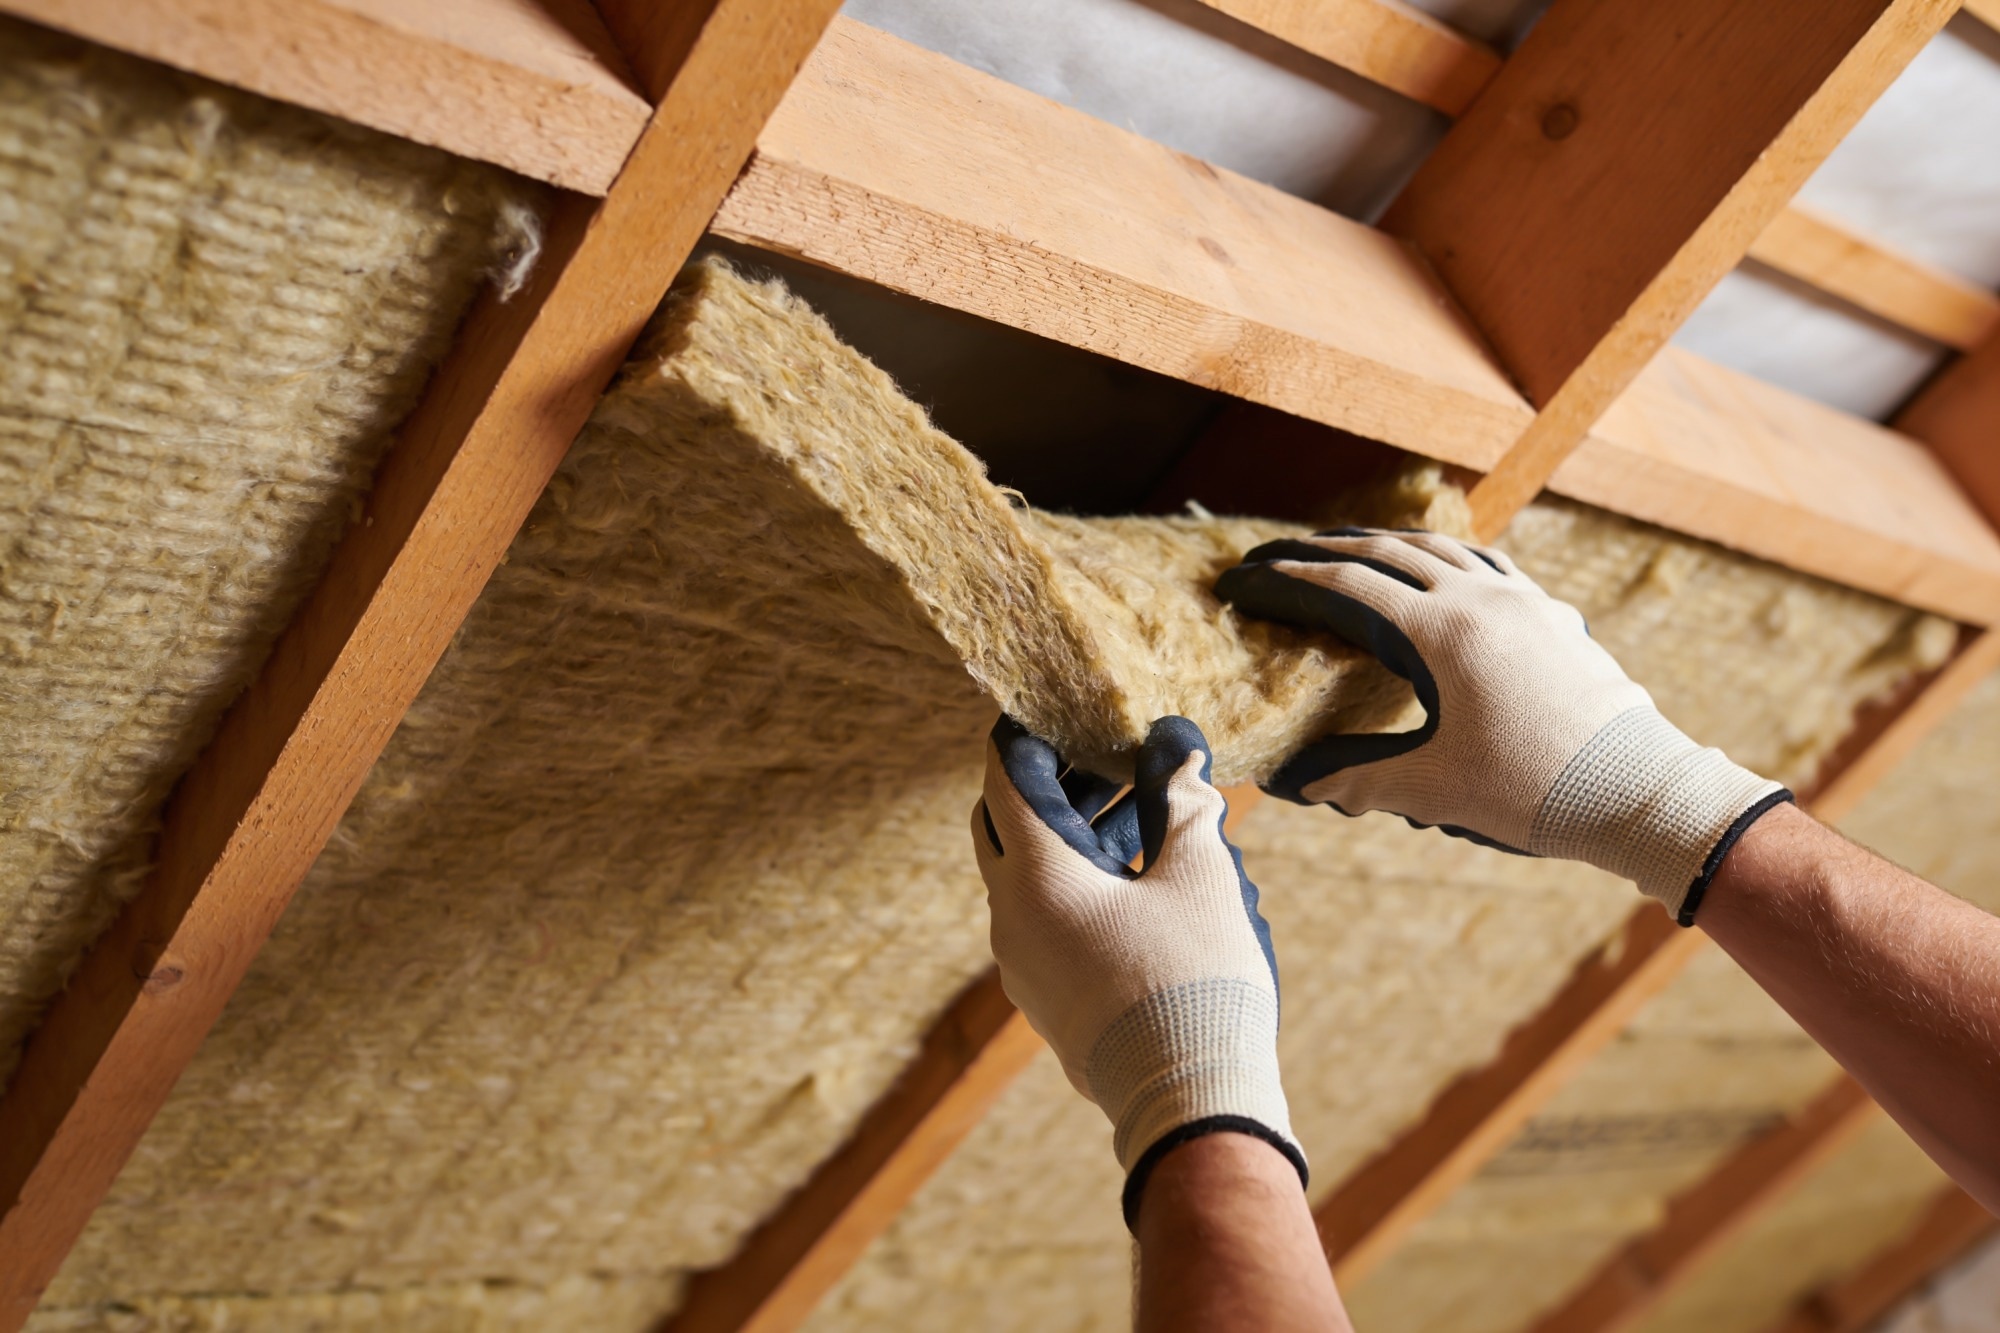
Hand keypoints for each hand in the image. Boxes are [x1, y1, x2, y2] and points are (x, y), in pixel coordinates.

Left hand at [972, 714, 1305, 1227]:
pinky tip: (1143, 876)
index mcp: (1035, 879)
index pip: (1007, 779)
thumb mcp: (1199, 874)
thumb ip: (1183, 800)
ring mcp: (1025, 966)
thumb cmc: (1195, 982)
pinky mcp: (1050, 1000)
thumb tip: (1176, 745)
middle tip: (1104, 753)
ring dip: (1076, 835)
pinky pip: (1049, 921)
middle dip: (1052, 783)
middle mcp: (1012, 920)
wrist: (1191, 1105)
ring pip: (1032, 877)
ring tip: (1144, 809)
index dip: (1027, 733)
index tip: (1052, 704)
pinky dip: (1081, 883)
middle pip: (1007, 827)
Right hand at [1215, 528, 1789, 922]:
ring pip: (1444, 548)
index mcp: (1444, 633)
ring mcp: (1525, 602)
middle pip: (1392, 551)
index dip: (1293, 577)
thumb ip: (1358, 780)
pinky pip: (1490, 565)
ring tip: (1352, 547)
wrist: (1639, 792)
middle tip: (1284, 552)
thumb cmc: (1532, 792)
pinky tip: (1442, 571)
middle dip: (1330, 548)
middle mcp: (1483, 600)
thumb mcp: (1432, 791)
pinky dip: (1447, 558)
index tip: (1251, 573)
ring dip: (1389, 543)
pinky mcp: (1555, 616)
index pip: (1350, 586)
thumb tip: (1295, 786)